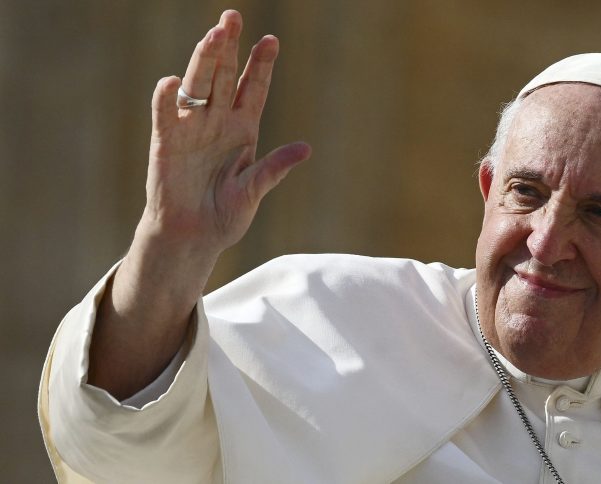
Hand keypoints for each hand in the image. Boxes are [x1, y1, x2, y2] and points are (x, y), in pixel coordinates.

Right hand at [143, 9, 310, 257]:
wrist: (192, 238)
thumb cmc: (225, 215)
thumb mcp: (254, 191)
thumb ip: (274, 168)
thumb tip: (306, 149)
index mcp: (243, 130)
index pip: (253, 89)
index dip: (261, 65)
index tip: (271, 40)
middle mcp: (217, 122)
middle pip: (224, 76)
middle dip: (229, 47)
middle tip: (233, 17)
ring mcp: (191, 129)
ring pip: (198, 86)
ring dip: (204, 61)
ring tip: (213, 36)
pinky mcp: (167, 143)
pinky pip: (166, 115)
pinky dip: (166, 99)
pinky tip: (171, 81)